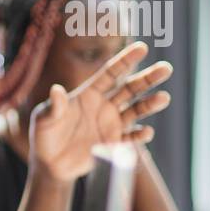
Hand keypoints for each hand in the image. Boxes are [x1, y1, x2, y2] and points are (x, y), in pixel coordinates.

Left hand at [29, 41, 172, 181]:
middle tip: (165, 69)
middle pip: (129, 89)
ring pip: (135, 111)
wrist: (49, 163)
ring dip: (149, 105)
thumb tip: (56, 90)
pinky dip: (139, 136)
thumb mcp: (45, 119)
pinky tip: (146, 132)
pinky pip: (129, 138)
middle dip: (147, 79)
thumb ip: (54, 106)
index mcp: (89, 94)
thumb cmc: (44, 135)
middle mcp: (104, 106)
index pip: (110, 74)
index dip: (125, 60)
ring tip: (164, 98)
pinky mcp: (112, 143)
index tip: (142, 47)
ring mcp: (110, 124)